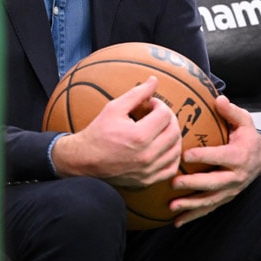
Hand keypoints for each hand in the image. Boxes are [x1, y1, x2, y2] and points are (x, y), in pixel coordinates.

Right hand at [51, 76, 181, 186]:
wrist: (84, 160)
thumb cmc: (98, 132)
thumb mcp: (114, 108)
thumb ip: (137, 93)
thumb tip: (154, 80)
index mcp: (139, 136)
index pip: (165, 115)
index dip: (160, 105)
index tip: (151, 104)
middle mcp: (146, 155)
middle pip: (174, 132)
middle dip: (169, 118)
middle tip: (159, 114)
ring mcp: (148, 170)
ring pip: (176, 150)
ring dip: (173, 135)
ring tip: (162, 129)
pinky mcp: (147, 180)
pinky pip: (171, 168)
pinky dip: (172, 156)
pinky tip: (165, 147)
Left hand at [168, 95, 260, 227]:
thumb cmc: (247, 137)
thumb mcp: (245, 121)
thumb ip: (231, 111)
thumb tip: (219, 99)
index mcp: (238, 156)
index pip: (220, 156)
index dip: (204, 156)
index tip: (186, 155)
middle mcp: (235, 176)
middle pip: (213, 183)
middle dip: (193, 184)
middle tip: (174, 182)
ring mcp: (230, 190)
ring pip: (210, 200)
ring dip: (190, 205)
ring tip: (172, 206)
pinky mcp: (225, 198)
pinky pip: (209, 209)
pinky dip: (193, 216)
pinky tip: (176, 221)